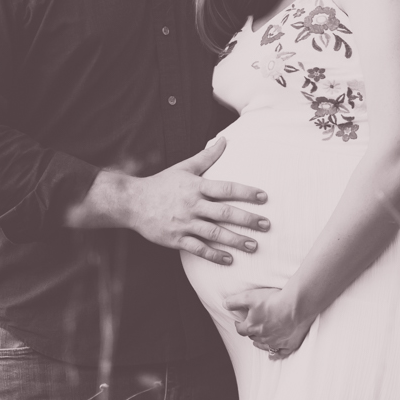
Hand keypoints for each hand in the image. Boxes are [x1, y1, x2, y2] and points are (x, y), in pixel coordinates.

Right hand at [83, 137, 269, 264]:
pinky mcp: (175, 239)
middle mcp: (192, 205)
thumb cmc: (161, 184)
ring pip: (213, 233)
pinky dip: (213, 255)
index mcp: (196, 186)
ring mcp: (183, 223)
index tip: (264, 197)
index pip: (226, 188)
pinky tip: (229, 259)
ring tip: (253, 245)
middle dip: (247, 220)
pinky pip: (198, 249)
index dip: (246, 192)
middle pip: (224, 213)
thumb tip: (225, 140)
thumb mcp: (184, 168)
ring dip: (235, 240)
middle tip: (266, 225)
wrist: (132, 202)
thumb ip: (207, 157)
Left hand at [222, 285, 312, 358]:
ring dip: (260, 343)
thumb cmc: (273, 300)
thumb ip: (235, 301)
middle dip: (250, 332)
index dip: (238, 325)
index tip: (238, 321)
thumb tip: (224, 304)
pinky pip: (280, 353)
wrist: (297, 305)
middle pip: (253, 337)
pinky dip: (275, 354)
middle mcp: (263, 337)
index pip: (240, 329)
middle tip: (251, 326)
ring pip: (264, 346)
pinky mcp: (289, 344)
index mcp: (252, 327)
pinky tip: (272, 355)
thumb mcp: (250, 296)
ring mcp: (276, 342)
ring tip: (258, 339)